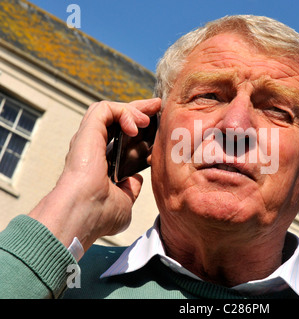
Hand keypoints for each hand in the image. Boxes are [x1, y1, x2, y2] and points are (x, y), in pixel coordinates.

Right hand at [28, 98, 160, 250]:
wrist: (83, 214)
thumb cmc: (99, 215)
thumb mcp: (124, 201)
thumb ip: (130, 189)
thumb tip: (135, 180)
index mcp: (100, 164)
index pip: (119, 138)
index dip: (137, 128)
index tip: (156, 124)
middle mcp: (92, 149)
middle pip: (116, 120)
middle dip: (138, 110)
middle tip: (156, 106)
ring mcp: (89, 139)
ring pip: (109, 110)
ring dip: (132, 109)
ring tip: (148, 118)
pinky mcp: (88, 131)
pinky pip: (104, 109)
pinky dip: (123, 111)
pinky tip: (137, 125)